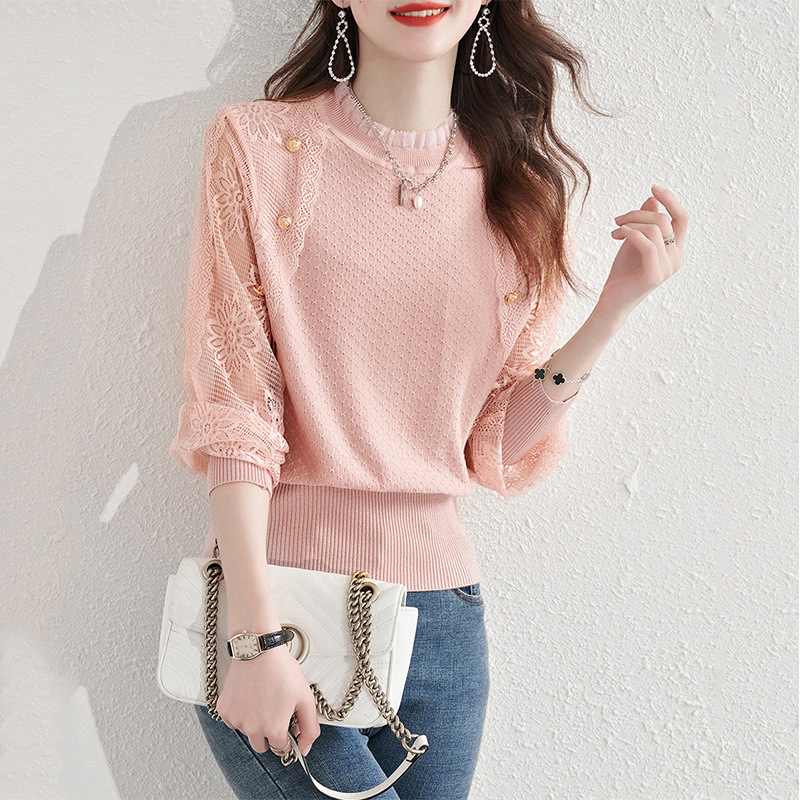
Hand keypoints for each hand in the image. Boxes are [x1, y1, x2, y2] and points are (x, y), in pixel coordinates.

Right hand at [215, 644, 320, 757]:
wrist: (259, 649)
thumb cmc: (282, 670)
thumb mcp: (305, 698)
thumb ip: (309, 729)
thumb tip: (303, 749)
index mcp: (273, 730)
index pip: (281, 749)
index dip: (287, 736)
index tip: (287, 723)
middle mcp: (252, 729)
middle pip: (262, 746)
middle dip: (270, 734)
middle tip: (275, 711)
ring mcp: (236, 719)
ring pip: (247, 733)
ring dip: (255, 723)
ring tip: (263, 698)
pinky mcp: (224, 709)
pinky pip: (234, 720)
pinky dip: (242, 713)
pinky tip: (250, 696)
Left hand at [597, 184, 688, 318]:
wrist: (611, 302)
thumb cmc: (622, 273)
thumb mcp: (634, 241)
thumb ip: (645, 222)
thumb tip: (653, 200)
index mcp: (675, 249)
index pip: (682, 218)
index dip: (671, 200)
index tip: (653, 187)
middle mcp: (676, 258)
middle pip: (666, 220)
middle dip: (638, 214)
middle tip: (617, 220)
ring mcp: (667, 268)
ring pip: (655, 229)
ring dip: (631, 224)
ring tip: (614, 230)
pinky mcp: (654, 275)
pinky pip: (647, 244)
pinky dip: (631, 233)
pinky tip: (617, 234)